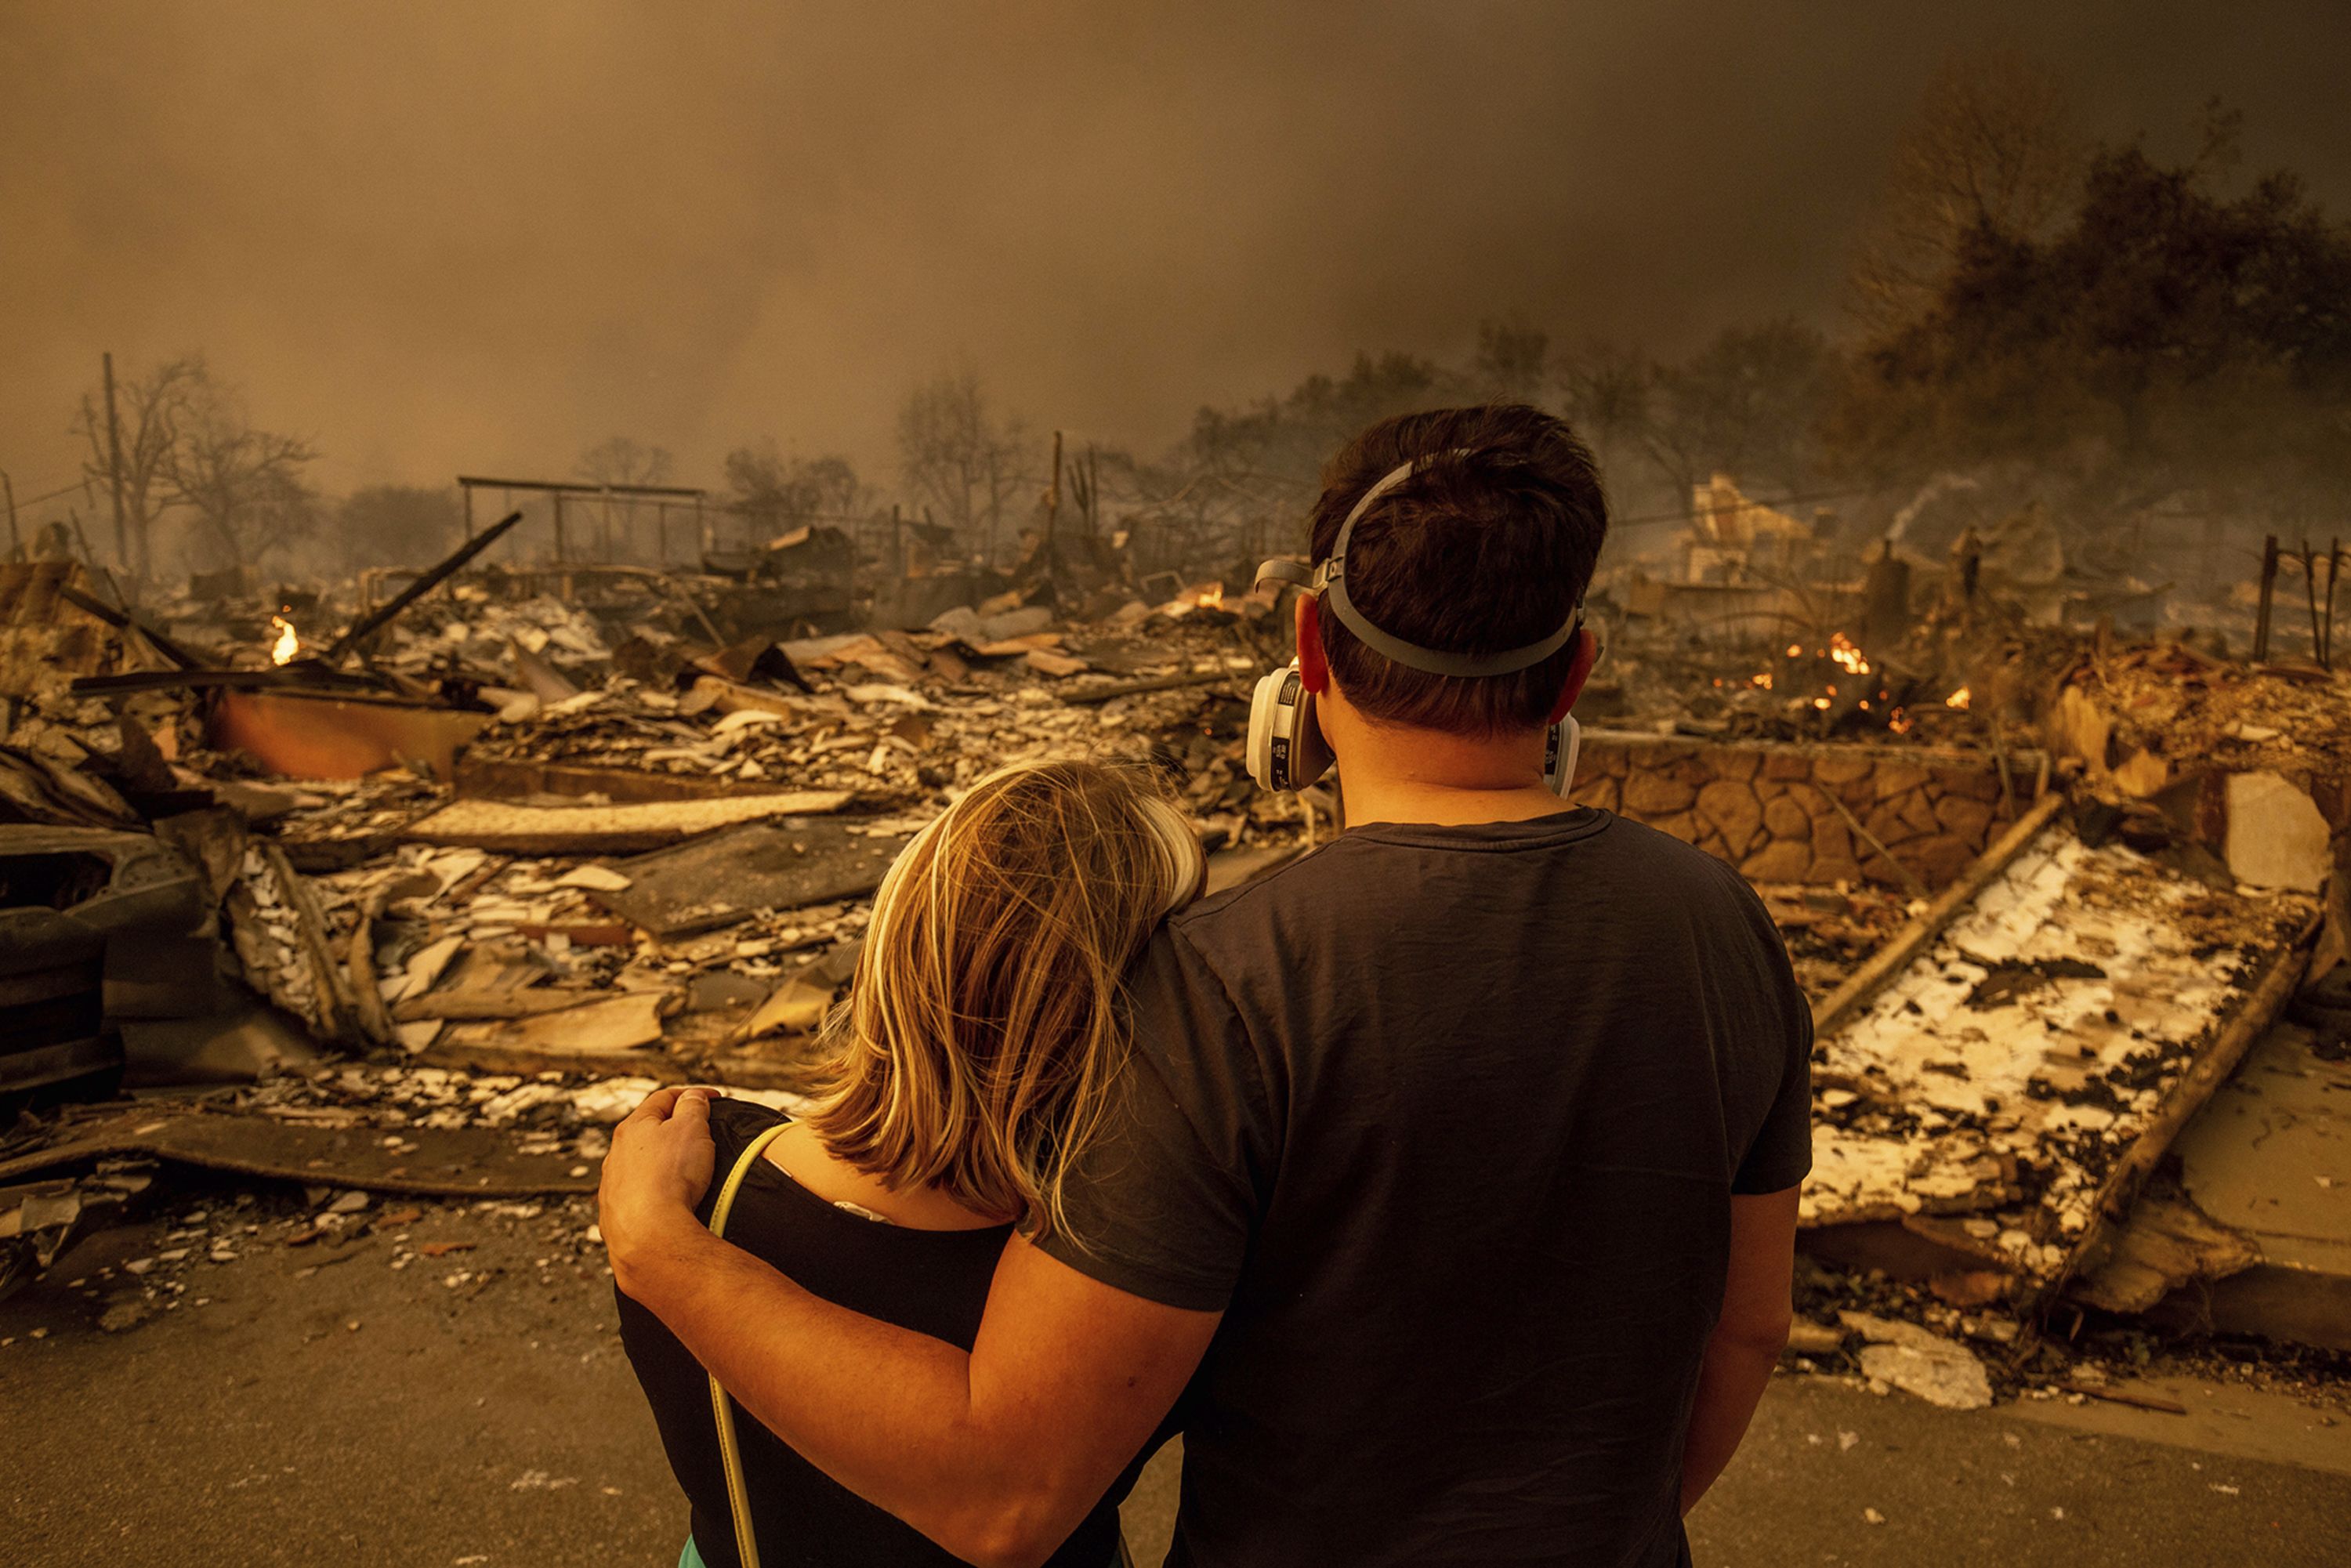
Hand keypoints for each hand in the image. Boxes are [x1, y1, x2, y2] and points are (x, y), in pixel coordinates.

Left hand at [599, 1086, 718, 1295]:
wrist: (650, 1234)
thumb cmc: (671, 1177)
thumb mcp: (692, 1128)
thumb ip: (693, 1106)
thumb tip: (692, 1097)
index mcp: (632, 1127)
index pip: (663, 1099)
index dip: (692, 1095)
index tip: (714, 1099)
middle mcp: (615, 1155)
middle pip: (647, 1133)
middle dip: (672, 1131)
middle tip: (699, 1136)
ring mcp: (611, 1187)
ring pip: (639, 1167)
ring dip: (659, 1165)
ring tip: (684, 1174)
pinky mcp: (614, 1216)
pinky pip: (636, 1198)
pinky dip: (653, 1195)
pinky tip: (668, 1203)